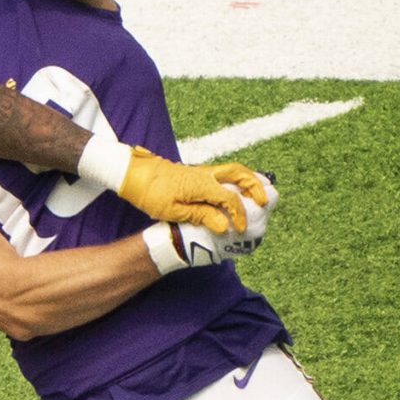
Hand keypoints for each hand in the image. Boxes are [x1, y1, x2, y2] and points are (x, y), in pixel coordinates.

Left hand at [117, 146, 271, 233]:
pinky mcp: (197, 172)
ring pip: (233, 170)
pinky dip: (236, 179)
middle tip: (264, 202)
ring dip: (248, 180)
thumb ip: (201, 216)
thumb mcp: (173, 211)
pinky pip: (224, 173)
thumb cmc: (150, 193)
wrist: (134, 174)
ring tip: (259, 193)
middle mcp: (206, 174)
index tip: (241, 229)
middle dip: (256, 186)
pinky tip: (237, 190)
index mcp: (202, 185)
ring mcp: (202, 171)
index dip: (239, 215)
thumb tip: (224, 225)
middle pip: (239, 173)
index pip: (230, 199)